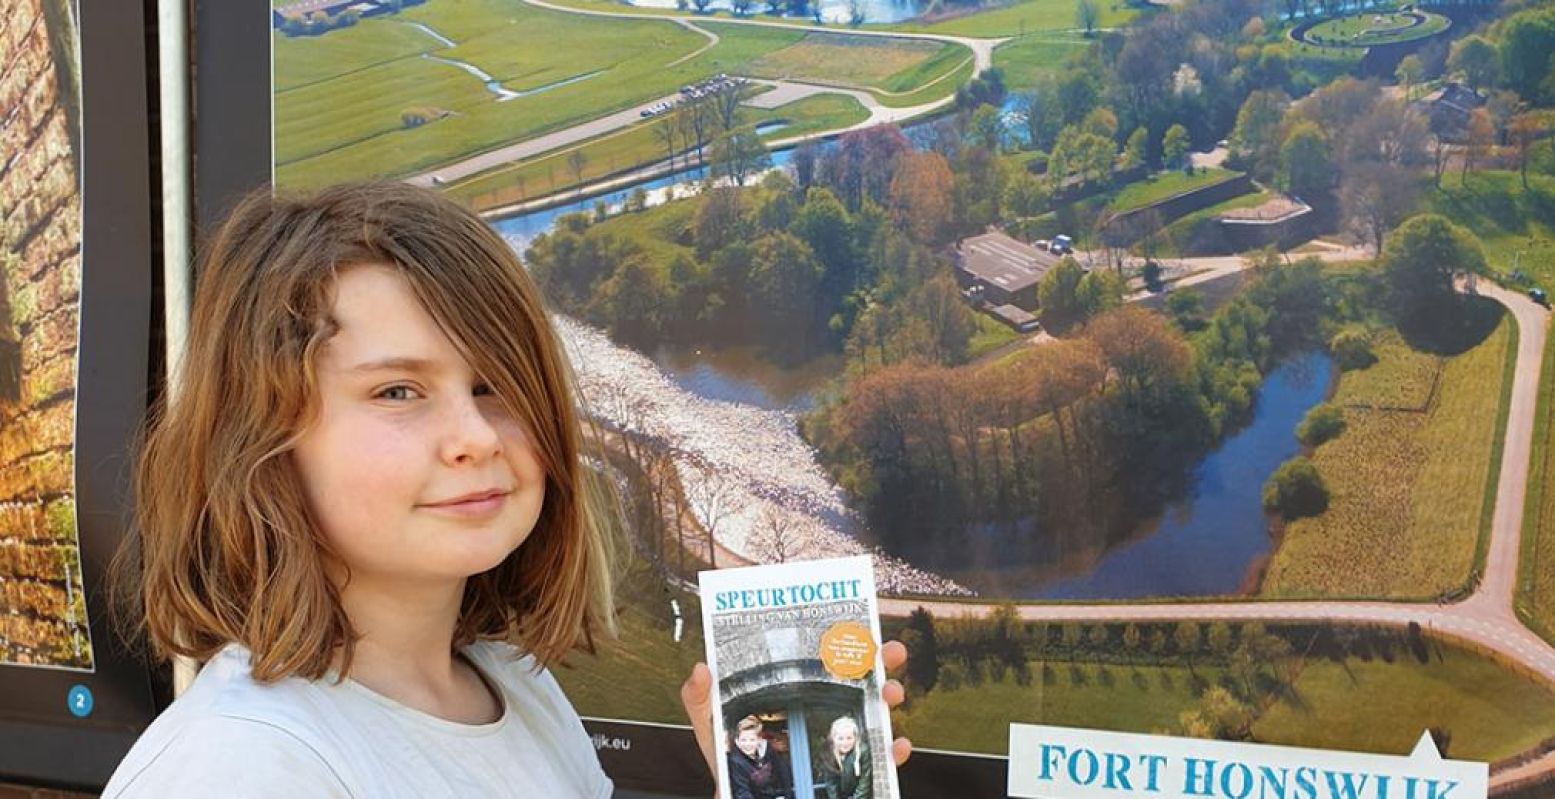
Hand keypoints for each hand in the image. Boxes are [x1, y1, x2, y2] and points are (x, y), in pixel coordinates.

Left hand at [680, 640, 912, 778]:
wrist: (743, 797)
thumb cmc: (729, 757)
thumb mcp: (710, 722)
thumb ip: (699, 696)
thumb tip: (701, 669)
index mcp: (793, 689)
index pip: (823, 656)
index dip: (843, 638)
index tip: (859, 623)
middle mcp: (821, 708)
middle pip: (858, 676)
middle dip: (880, 659)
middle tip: (890, 651)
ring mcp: (836, 736)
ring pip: (874, 711)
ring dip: (889, 698)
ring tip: (890, 693)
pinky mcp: (846, 768)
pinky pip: (877, 758)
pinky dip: (892, 750)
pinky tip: (895, 743)